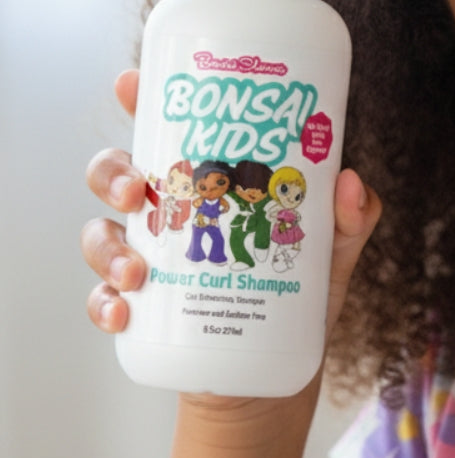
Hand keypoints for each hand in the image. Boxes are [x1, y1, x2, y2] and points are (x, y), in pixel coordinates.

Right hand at [82, 68, 381, 343]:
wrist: (276, 371)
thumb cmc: (301, 293)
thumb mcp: (334, 250)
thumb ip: (351, 217)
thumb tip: (350, 183)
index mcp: (212, 179)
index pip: (169, 128)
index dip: (142, 100)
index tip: (130, 85)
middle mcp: (172, 210)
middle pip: (119, 172)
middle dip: (114, 174)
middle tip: (136, 191)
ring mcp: (150, 258)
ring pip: (101, 233)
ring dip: (108, 247)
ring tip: (136, 273)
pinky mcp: (142, 311)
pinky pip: (103, 298)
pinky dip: (105, 303)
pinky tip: (123, 312)